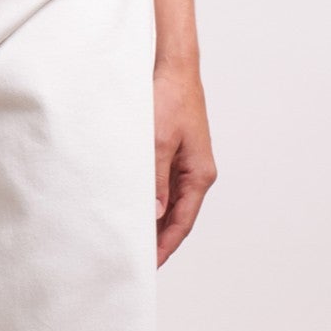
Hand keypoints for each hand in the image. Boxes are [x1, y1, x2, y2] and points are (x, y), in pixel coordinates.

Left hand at [152, 62, 217, 267]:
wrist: (173, 66)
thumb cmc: (169, 98)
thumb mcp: (158, 141)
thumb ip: (156, 179)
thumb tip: (155, 214)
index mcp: (200, 174)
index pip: (182, 222)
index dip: (165, 245)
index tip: (148, 264)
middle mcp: (196, 172)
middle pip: (177, 215)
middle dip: (159, 237)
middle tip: (135, 257)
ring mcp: (186, 162)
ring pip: (169, 200)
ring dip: (153, 218)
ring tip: (130, 236)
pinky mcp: (174, 152)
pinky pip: (163, 183)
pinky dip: (150, 197)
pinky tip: (133, 204)